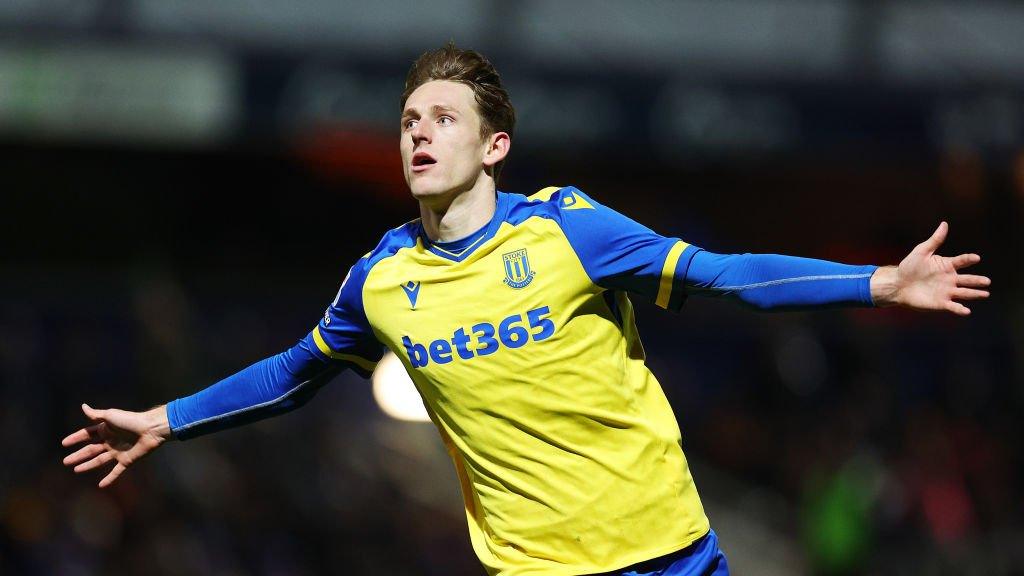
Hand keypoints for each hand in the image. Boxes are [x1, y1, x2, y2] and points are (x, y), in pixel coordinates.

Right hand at [62, 403, 171, 487]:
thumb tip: (83, 406)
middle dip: (78, 455)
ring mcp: (118, 452)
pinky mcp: (127, 461)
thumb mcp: (111, 415)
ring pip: (99, 461)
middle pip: (90, 450)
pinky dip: (109, 478)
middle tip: (65, 461)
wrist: (150, 429)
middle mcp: (110, 441)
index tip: (64, 443)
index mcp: (106, 429)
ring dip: (88, 465)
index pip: (87, 435)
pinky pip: (116, 471)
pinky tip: (101, 485)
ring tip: (76, 470)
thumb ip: (96, 414)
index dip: (76, 438)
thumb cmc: (131, 420)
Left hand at [871, 221, 990, 314]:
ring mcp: (947, 291)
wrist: (898, 284)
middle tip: (987, 281)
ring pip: (965, 293)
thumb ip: (935, 240)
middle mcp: (950, 279)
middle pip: (967, 279)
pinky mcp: (941, 303)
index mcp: (947, 265)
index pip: (961, 261)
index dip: (968, 259)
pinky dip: (960, 309)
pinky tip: (967, 311)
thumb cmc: (909, 267)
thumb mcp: (921, 251)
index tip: (975, 258)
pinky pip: (953, 306)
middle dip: (977, 281)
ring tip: (986, 294)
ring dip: (975, 294)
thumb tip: (944, 224)